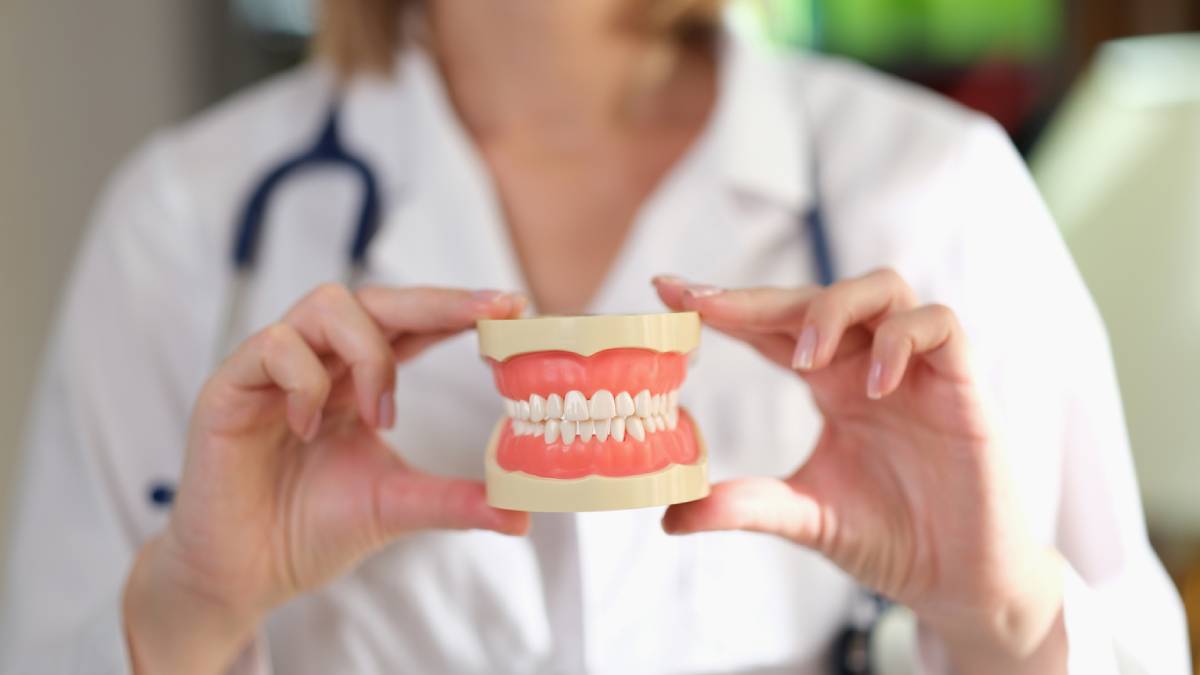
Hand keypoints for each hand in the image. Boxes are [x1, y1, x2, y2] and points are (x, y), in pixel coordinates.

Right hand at [123, 285, 529, 674]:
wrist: (243, 576)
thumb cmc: (309, 530)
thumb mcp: (396, 506)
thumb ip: (454, 500)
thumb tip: (522, 514)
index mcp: (356, 380)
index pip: (412, 325)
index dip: (457, 310)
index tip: (512, 305)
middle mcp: (318, 362)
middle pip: (376, 298)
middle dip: (435, 301)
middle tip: (486, 312)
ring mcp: (272, 370)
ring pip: (326, 305)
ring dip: (369, 351)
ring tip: (379, 414)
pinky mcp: (229, 388)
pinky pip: (273, 347)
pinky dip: (305, 380)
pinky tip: (310, 428)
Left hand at [654, 272, 1064, 673]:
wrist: (962, 583)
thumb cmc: (891, 540)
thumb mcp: (805, 518)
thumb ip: (746, 505)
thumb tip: (669, 516)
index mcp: (829, 384)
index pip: (771, 326)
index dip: (725, 304)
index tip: (667, 289)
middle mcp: (869, 365)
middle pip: (815, 297)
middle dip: (758, 297)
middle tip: (706, 305)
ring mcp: (918, 370)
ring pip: (882, 288)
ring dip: (833, 310)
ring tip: (805, 360)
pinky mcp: (964, 387)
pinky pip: (939, 326)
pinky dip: (901, 340)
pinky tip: (873, 385)